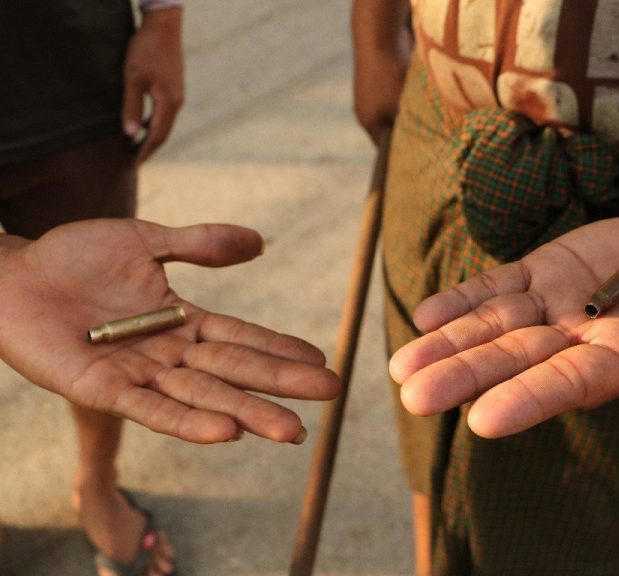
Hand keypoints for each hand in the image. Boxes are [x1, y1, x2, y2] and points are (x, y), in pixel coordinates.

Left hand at [0, 220, 339, 443]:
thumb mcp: (145, 241)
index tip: (323, 360)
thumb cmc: (74, 254)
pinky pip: (150, 409)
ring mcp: (137, 373)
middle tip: (330, 394)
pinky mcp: (102, 389)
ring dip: (247, 413)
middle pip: (234, 370)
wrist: (11, 271)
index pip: (242, 336)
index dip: (282, 348)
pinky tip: (225, 432)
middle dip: (281, 384)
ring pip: (202, 396)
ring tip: (291, 430)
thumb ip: (200, 244)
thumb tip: (260, 243)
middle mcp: (168, 352)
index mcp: (181, 320)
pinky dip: (188, 421)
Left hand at [122, 7, 183, 162]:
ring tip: (138, 146)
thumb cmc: (146, 50)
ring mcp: (177, 94)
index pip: (157, 136)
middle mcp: (177, 102)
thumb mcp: (133, 79)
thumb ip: (132, 107)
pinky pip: (165, 112)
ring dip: (152, 136)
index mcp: (168, 103)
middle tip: (135, 160)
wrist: (164, 26)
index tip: (134, 164)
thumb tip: (131, 134)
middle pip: (164, 133)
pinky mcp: (174, 87)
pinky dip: (155, 123)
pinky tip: (144, 124)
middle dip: (150, 148)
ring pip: (165, 123)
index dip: (146, 151)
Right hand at [352, 9, 410, 141]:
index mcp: (368, 122)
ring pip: (390, 111)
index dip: (401, 150)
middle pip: (387, 129)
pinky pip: (391, 94)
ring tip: (422, 107)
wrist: (379, 37)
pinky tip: (413, 88)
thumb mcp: (402, 106)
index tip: (420, 152)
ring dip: (405, 110)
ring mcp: (368, 95)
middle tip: (427, 133)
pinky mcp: (375, 79)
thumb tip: (416, 140)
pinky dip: (402, 95)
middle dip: (405, 130)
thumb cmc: (391, 76)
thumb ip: (406, 125)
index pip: (384, 147)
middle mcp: (365, 111)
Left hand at [389, 214, 618, 436]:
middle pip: (513, 358)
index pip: (570, 383)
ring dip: (447, 344)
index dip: (529, 399)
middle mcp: (579, 339)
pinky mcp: (543, 270)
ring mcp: (556, 304)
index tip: (482, 422)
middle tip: (414, 398)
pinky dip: (461, 300)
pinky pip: (495, 286)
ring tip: (400, 367)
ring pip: (492, 326)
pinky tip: (424, 317)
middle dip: (464, 376)